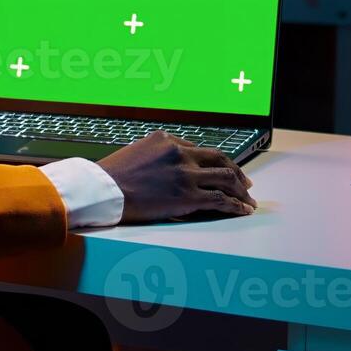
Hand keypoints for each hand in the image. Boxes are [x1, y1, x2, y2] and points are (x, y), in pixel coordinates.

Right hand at [98, 130, 256, 221]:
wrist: (103, 190)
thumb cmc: (112, 176)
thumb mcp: (137, 152)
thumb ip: (159, 155)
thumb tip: (171, 165)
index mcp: (168, 140)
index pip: (199, 149)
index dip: (214, 161)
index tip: (221, 169)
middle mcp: (181, 153)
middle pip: (219, 158)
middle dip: (236, 171)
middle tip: (245, 182)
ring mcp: (186, 174)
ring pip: (225, 177)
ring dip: (241, 189)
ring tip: (248, 198)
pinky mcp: (188, 196)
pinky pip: (221, 199)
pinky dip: (236, 205)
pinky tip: (242, 210)